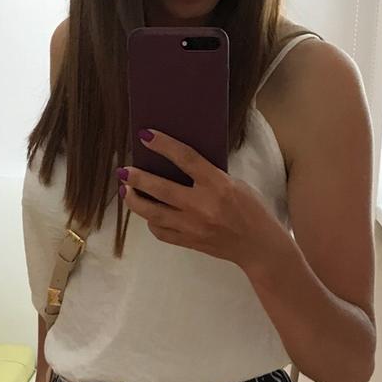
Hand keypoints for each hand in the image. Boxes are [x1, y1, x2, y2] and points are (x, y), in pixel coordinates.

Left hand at [119, 129, 277, 268]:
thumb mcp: (235, 185)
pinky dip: (151, 221)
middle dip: (137, 178)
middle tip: (123, 171)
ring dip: (134, 201)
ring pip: (152, 213)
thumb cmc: (250, 210)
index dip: (163, 145)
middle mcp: (202, 205)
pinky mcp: (187, 242)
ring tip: (126, 191)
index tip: (145, 135)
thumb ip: (208, 176)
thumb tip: (177, 165)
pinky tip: (148, 213)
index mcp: (218, 185)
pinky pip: (159, 231)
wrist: (258, 246)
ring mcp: (192, 226)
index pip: (186, 159)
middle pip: (160, 189)